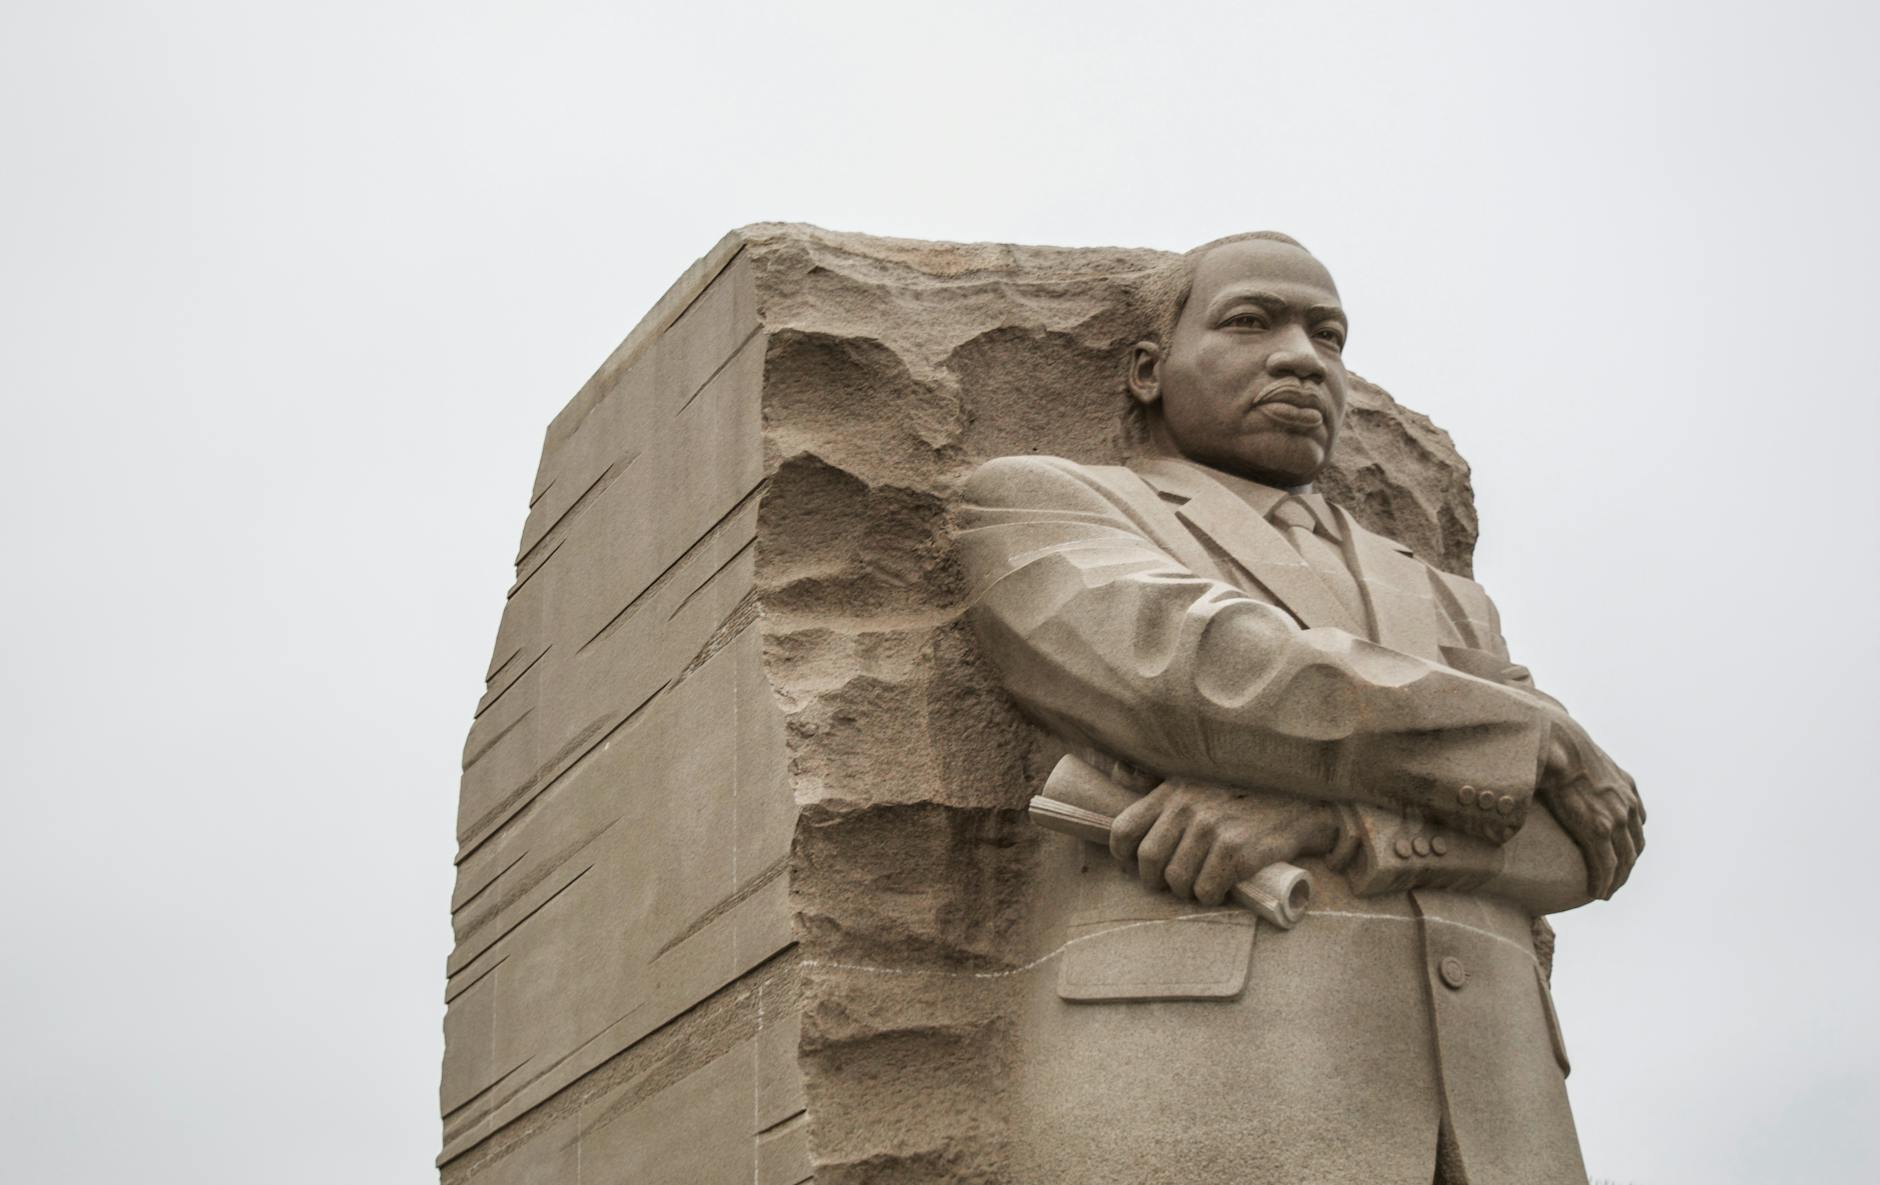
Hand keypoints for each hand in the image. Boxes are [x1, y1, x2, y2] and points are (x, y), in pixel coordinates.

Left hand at [1110, 780, 1338, 906]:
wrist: (1301, 803)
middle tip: (1171, 884)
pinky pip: (1207, 890)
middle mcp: (1188, 807)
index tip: (1135, 866)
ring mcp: (1213, 829)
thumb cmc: (1244, 794)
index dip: (1123, 856)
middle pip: (1148, 861)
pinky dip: (1210, 896)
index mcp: (1172, 790)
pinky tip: (1221, 888)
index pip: (1124, 828)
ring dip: (1186, 892)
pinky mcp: (1238, 851)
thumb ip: (1158, 781)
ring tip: (1199, 886)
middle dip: (1156, 881)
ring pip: (1177, 881)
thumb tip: (1117, 772)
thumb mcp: (1198, 777)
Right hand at [1537, 714, 1645, 899]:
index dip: (1629, 845)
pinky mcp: (1599, 830)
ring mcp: (1616, 819)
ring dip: (1617, 881)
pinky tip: (1597, 892)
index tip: (1618, 858)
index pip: (1637, 826)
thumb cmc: (1561, 746)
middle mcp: (1628, 806)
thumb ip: (1585, 769)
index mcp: (1627, 788)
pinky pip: (1606, 865)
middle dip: (1626, 868)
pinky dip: (1604, 882)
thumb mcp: (1583, 756)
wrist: (1558, 744)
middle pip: (1634, 847)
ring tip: (1605, 893)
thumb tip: (1561, 768)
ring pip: (1624, 861)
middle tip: (1613, 883)